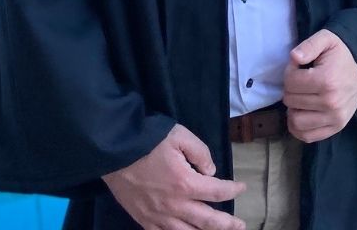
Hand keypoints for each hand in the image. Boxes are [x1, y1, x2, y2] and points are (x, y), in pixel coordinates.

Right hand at [102, 124, 246, 229]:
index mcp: (185, 183)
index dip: (232, 190)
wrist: (114, 150)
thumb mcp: (179, 135)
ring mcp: (158, 216)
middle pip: (207, 221)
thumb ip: (200, 152)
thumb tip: (211, 171)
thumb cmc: (148, 140)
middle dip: (227, 224)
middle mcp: (174, 205)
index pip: (217, 191)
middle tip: (241, 225)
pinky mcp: (143, 220)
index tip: (242, 187)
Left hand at [283, 28, 356, 143]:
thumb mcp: (326, 39)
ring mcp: (335, 118)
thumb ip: (309, 45)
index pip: (290, 82)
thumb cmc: (340, 53)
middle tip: (300, 80)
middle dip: (290, 88)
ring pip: (295, 121)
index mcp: (327, 80)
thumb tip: (294, 57)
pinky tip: (301, 113)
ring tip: (301, 96)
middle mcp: (331, 103)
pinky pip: (307, 136)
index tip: (299, 67)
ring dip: (293, 108)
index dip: (289, 72)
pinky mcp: (336, 127)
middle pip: (291, 101)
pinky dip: (298, 127)